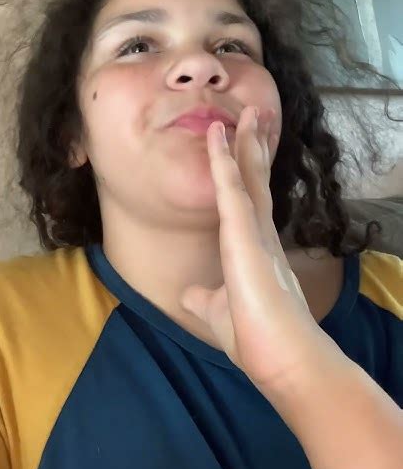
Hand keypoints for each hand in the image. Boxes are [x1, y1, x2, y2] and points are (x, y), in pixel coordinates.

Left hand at [180, 105, 332, 395]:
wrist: (280, 358)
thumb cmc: (254, 337)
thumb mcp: (217, 311)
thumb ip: (203, 297)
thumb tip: (188, 294)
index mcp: (254, 245)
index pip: (250, 196)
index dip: (248, 166)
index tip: (247, 140)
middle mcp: (258, 231)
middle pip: (255, 177)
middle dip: (255, 144)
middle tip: (256, 113)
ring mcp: (253, 230)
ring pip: (248, 175)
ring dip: (246, 141)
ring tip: (248, 110)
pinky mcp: (244, 234)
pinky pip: (229, 188)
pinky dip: (222, 160)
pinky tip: (216, 136)